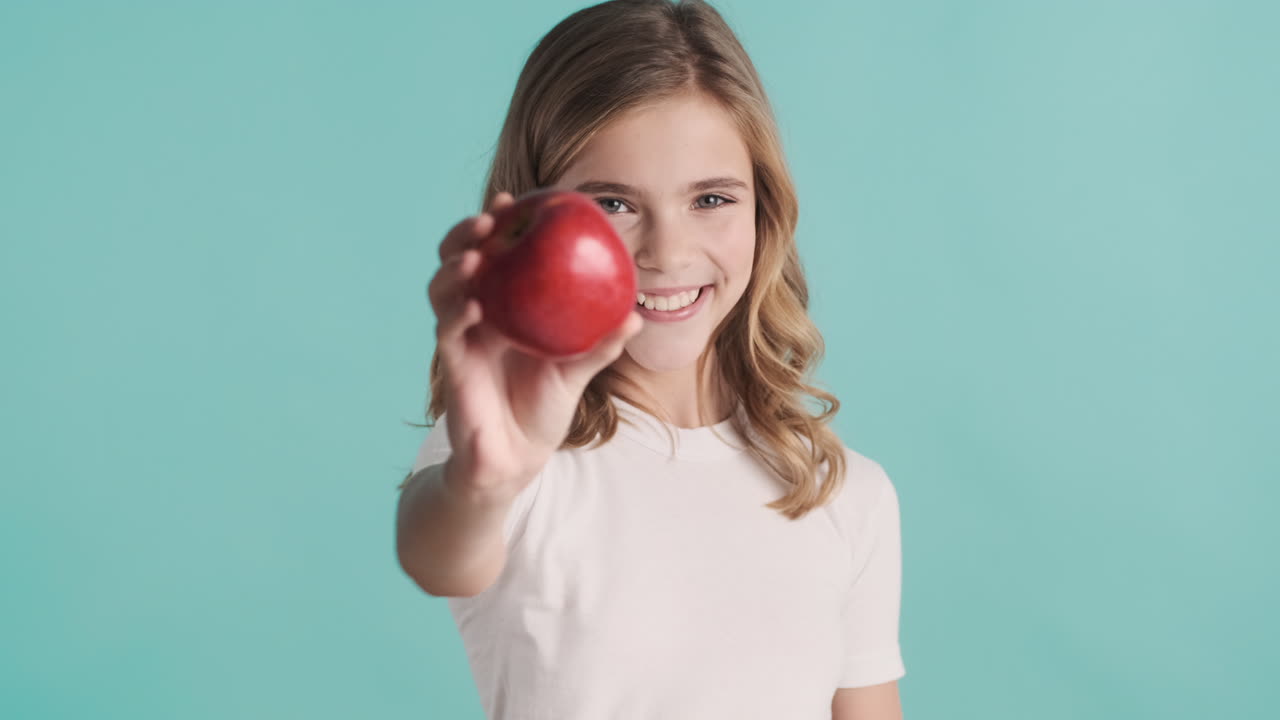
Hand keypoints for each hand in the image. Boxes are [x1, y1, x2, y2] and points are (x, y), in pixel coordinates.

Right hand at [426, 191, 643, 501]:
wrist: (518, 459)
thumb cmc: (544, 409)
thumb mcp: (578, 372)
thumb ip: (601, 344)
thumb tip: (637, 315)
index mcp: (502, 307)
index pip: (493, 255)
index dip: (497, 225)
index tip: (515, 199)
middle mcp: (475, 316)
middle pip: (457, 261)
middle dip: (464, 234)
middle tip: (489, 218)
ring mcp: (460, 339)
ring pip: (442, 291)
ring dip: (454, 269)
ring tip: (476, 255)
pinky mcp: (452, 366)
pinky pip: (448, 334)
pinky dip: (458, 315)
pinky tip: (476, 305)